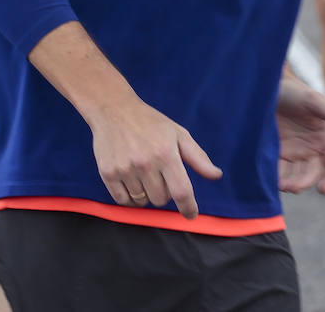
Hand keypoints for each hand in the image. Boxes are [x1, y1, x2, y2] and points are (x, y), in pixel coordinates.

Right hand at [89, 98, 221, 218]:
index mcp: (166, 153)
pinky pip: (122, 201)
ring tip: (142, 174)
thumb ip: (198, 157)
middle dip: (164, 193)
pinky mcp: (107, 173)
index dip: (188, 207)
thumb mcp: (178, 134)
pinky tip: (130, 181)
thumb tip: (216, 175)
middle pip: (161, 200)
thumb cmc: (150, 122)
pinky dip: (129, 197)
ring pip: (142, 202)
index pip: (181, 191)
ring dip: (146, 193)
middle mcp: (145, 163)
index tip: (190, 214)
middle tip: (159, 175)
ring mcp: (125, 169)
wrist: (114, 109)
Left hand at [276, 78, 324, 193]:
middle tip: (293, 187)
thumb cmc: (292, 90)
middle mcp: (312, 146)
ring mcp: (295, 150)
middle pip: (314, 173)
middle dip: (306, 182)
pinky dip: (277, 178)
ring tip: (282, 186)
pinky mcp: (278, 152)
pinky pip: (280, 171)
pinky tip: (271, 181)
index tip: (323, 189)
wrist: (266, 85)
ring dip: (292, 184)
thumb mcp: (311, 100)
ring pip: (297, 175)